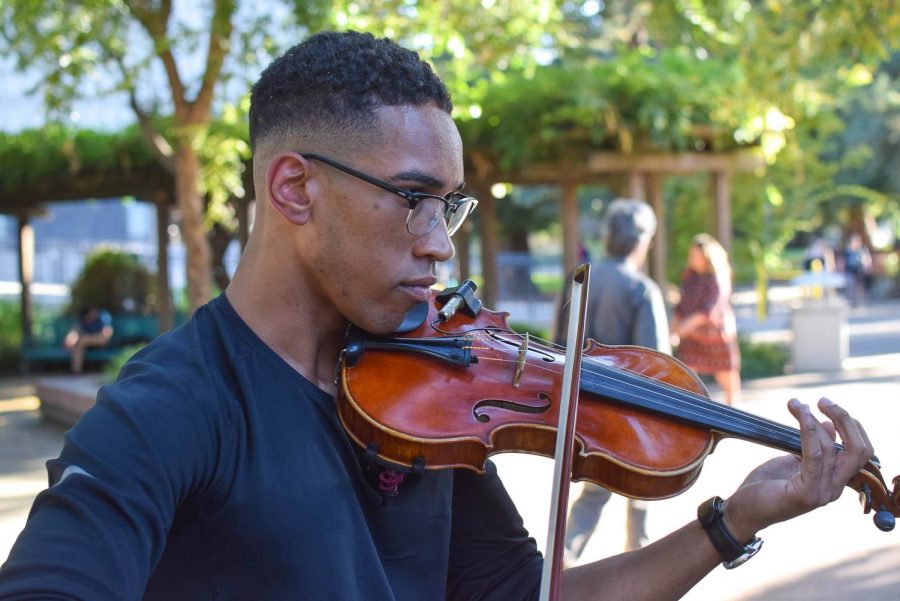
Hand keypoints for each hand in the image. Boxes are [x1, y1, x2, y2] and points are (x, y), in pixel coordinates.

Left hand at [721, 397, 873, 540]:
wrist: (744, 511)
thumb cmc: (766, 486)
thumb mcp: (793, 461)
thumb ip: (813, 447)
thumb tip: (828, 425)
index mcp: (834, 481)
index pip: (860, 451)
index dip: (850, 425)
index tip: (827, 406)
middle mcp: (834, 489)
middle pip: (857, 450)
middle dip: (844, 419)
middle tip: (822, 401)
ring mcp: (822, 493)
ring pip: (832, 449)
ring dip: (814, 420)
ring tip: (796, 404)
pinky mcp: (807, 494)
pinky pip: (814, 457)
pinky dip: (808, 432)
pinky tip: (801, 416)